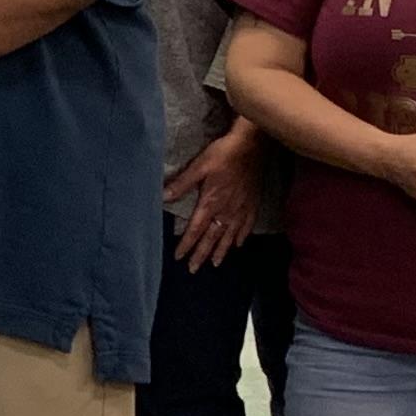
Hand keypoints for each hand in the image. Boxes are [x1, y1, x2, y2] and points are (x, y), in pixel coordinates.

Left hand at [164, 128, 259, 270]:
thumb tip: (163, 197)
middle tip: (194, 269)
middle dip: (201, 254)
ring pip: (229, 235)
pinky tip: (238, 244)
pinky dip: (241, 237)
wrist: (252, 146)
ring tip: (215, 263)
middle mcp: (226, 211)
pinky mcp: (252, 204)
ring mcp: (241, 209)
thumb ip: (182, 184)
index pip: (195, 230)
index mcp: (211, 203)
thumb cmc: (223, 154)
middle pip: (212, 238)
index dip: (186, 244)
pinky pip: (247, 226)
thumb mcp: (199, 167)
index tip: (179, 257)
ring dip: (221, 250)